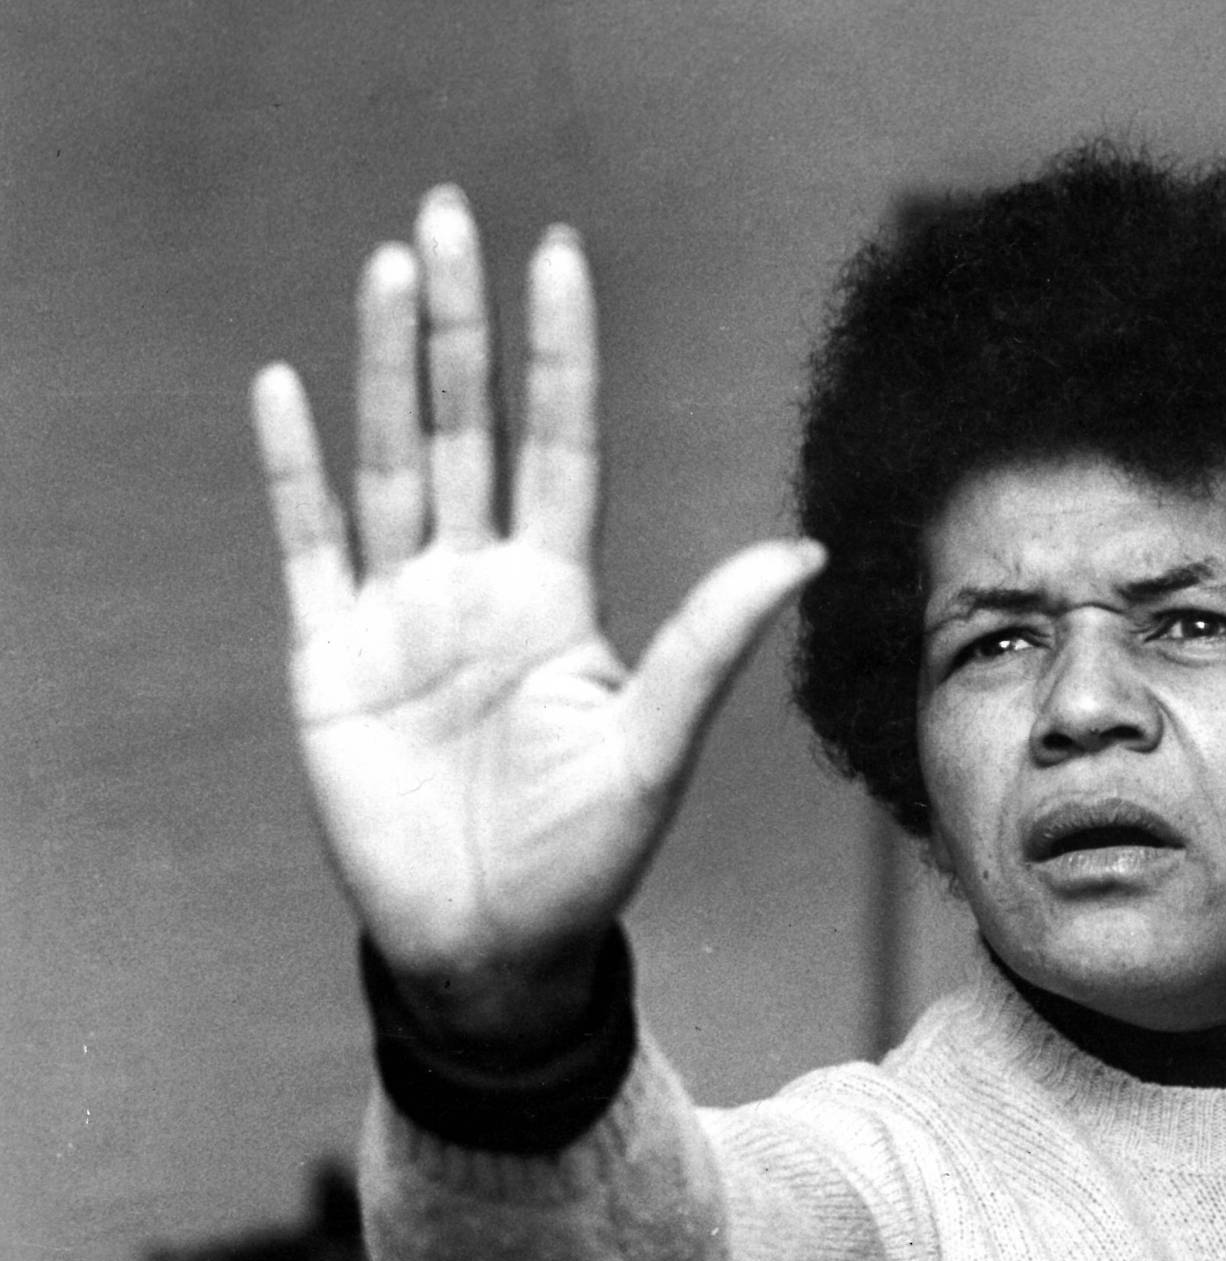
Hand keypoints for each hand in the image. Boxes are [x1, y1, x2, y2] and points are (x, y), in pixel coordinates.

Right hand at [253, 187, 819, 1041]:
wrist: (494, 947)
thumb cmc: (586, 857)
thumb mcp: (656, 746)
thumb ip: (710, 643)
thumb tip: (803, 549)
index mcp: (556, 595)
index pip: (557, 443)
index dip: (557, 353)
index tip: (558, 255)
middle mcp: (478, 584)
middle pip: (465, 425)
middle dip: (457, 325)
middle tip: (449, 214)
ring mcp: (400, 614)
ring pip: (389, 461)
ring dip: (381, 366)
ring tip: (387, 265)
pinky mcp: (330, 660)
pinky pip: (308, 546)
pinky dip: (294, 470)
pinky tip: (288, 387)